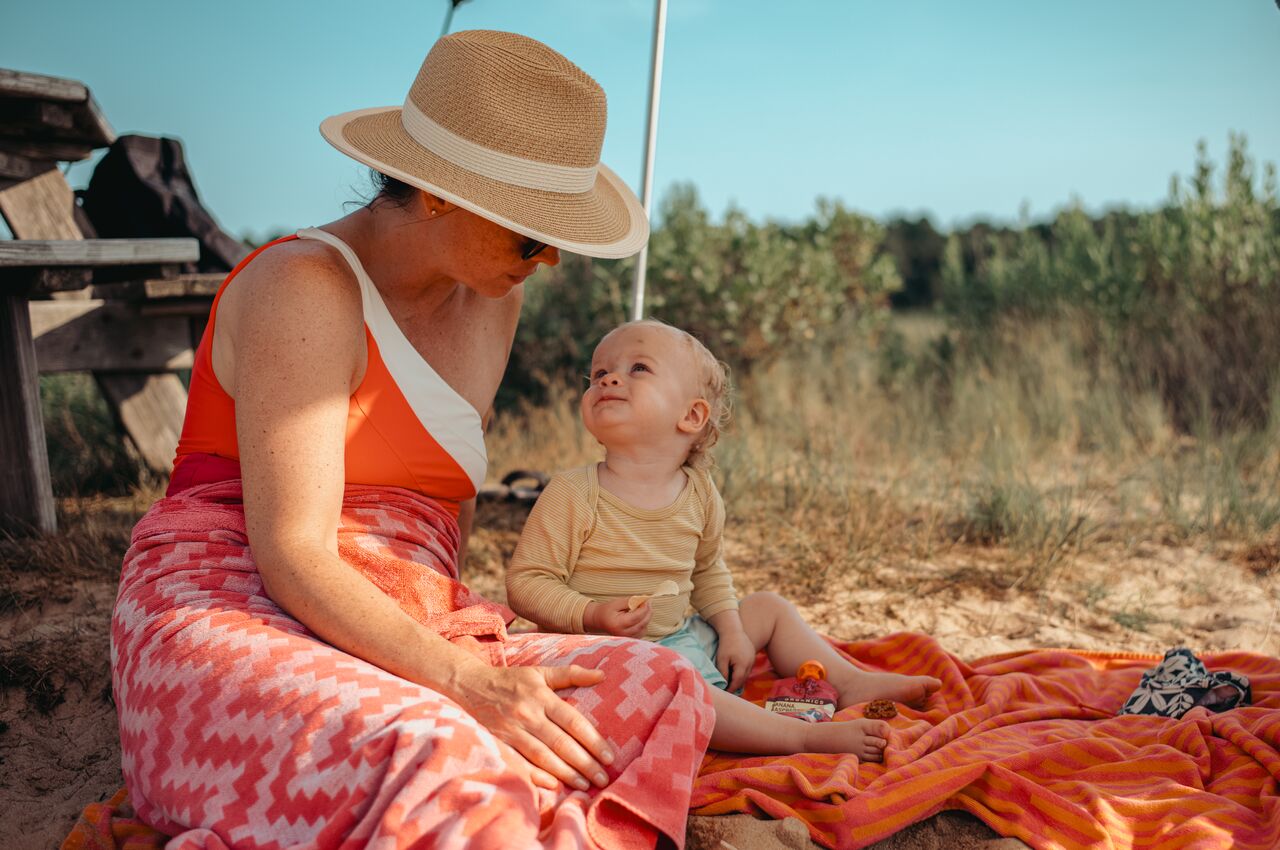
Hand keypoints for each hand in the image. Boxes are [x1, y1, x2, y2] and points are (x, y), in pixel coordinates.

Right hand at [447, 661, 614, 791]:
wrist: (469, 686)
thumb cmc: (511, 680)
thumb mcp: (540, 672)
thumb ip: (571, 674)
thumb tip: (602, 675)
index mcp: (541, 696)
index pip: (573, 722)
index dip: (593, 740)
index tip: (609, 757)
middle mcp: (528, 714)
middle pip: (561, 743)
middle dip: (585, 763)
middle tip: (603, 778)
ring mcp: (512, 731)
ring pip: (543, 756)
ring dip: (566, 773)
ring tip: (585, 785)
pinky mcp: (499, 743)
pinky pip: (520, 763)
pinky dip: (536, 775)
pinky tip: (554, 785)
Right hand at [584, 598, 651, 636]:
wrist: (599, 621)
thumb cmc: (607, 610)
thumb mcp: (616, 603)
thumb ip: (629, 602)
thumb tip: (643, 600)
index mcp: (618, 624)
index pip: (636, 617)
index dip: (644, 608)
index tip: (647, 600)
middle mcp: (623, 634)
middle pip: (642, 624)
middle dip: (648, 612)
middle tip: (648, 603)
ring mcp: (627, 638)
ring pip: (644, 629)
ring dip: (646, 618)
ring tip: (643, 609)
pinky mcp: (630, 639)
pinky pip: (642, 633)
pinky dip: (644, 624)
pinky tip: (640, 617)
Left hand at [715, 629, 756, 691]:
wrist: (732, 629)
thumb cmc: (725, 645)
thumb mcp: (721, 660)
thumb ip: (723, 673)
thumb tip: (724, 684)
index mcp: (743, 665)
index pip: (737, 682)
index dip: (731, 688)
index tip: (725, 693)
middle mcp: (750, 663)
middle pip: (743, 679)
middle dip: (735, 685)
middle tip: (727, 689)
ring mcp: (753, 659)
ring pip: (746, 674)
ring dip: (739, 679)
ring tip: (730, 682)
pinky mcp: (753, 655)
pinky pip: (748, 667)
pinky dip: (742, 672)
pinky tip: (735, 672)